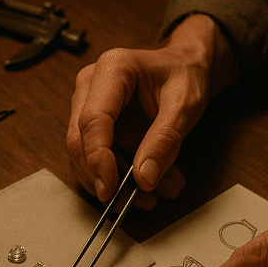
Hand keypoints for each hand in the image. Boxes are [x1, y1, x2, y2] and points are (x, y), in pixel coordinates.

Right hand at [66, 14, 236, 209]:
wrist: (185, 66)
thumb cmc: (184, 75)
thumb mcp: (185, 105)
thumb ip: (165, 140)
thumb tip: (145, 178)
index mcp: (112, 70)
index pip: (92, 121)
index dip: (98, 159)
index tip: (111, 189)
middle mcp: (90, 86)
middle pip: (81, 142)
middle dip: (108, 178)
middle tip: (141, 200)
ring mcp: (87, 106)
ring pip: (87, 157)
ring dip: (118, 183)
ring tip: (157, 194)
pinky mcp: (94, 126)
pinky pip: (98, 159)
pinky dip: (122, 178)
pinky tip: (151, 186)